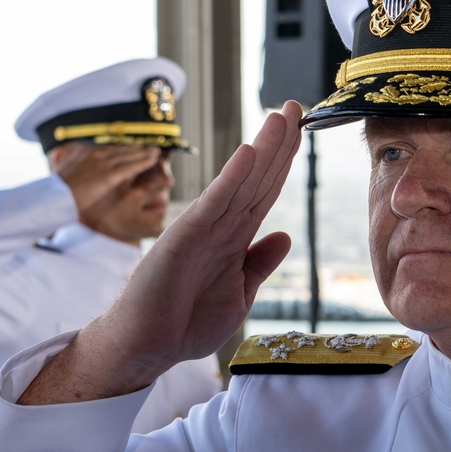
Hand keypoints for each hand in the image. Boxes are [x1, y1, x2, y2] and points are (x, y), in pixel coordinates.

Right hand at [19, 104, 302, 404]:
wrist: (148, 346)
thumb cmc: (187, 322)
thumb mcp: (239, 293)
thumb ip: (259, 264)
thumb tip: (284, 236)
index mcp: (235, 238)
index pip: (265, 191)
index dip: (284, 161)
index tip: (302, 130)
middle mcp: (221, 226)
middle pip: (257, 178)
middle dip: (278, 143)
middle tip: (297, 106)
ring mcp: (202, 228)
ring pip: (239, 182)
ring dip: (262, 149)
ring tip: (280, 117)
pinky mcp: (184, 237)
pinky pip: (214, 203)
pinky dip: (232, 177)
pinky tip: (249, 153)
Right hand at [52, 144, 162, 213]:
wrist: (55, 196)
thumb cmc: (57, 190)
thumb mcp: (64, 173)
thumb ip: (73, 166)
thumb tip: (73, 166)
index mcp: (84, 152)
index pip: (108, 148)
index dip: (123, 149)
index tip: (134, 148)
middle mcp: (95, 154)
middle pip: (121, 150)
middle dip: (137, 149)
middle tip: (151, 147)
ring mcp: (102, 164)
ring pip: (128, 156)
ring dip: (144, 154)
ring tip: (157, 152)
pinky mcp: (108, 175)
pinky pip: (130, 167)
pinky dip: (143, 162)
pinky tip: (153, 161)